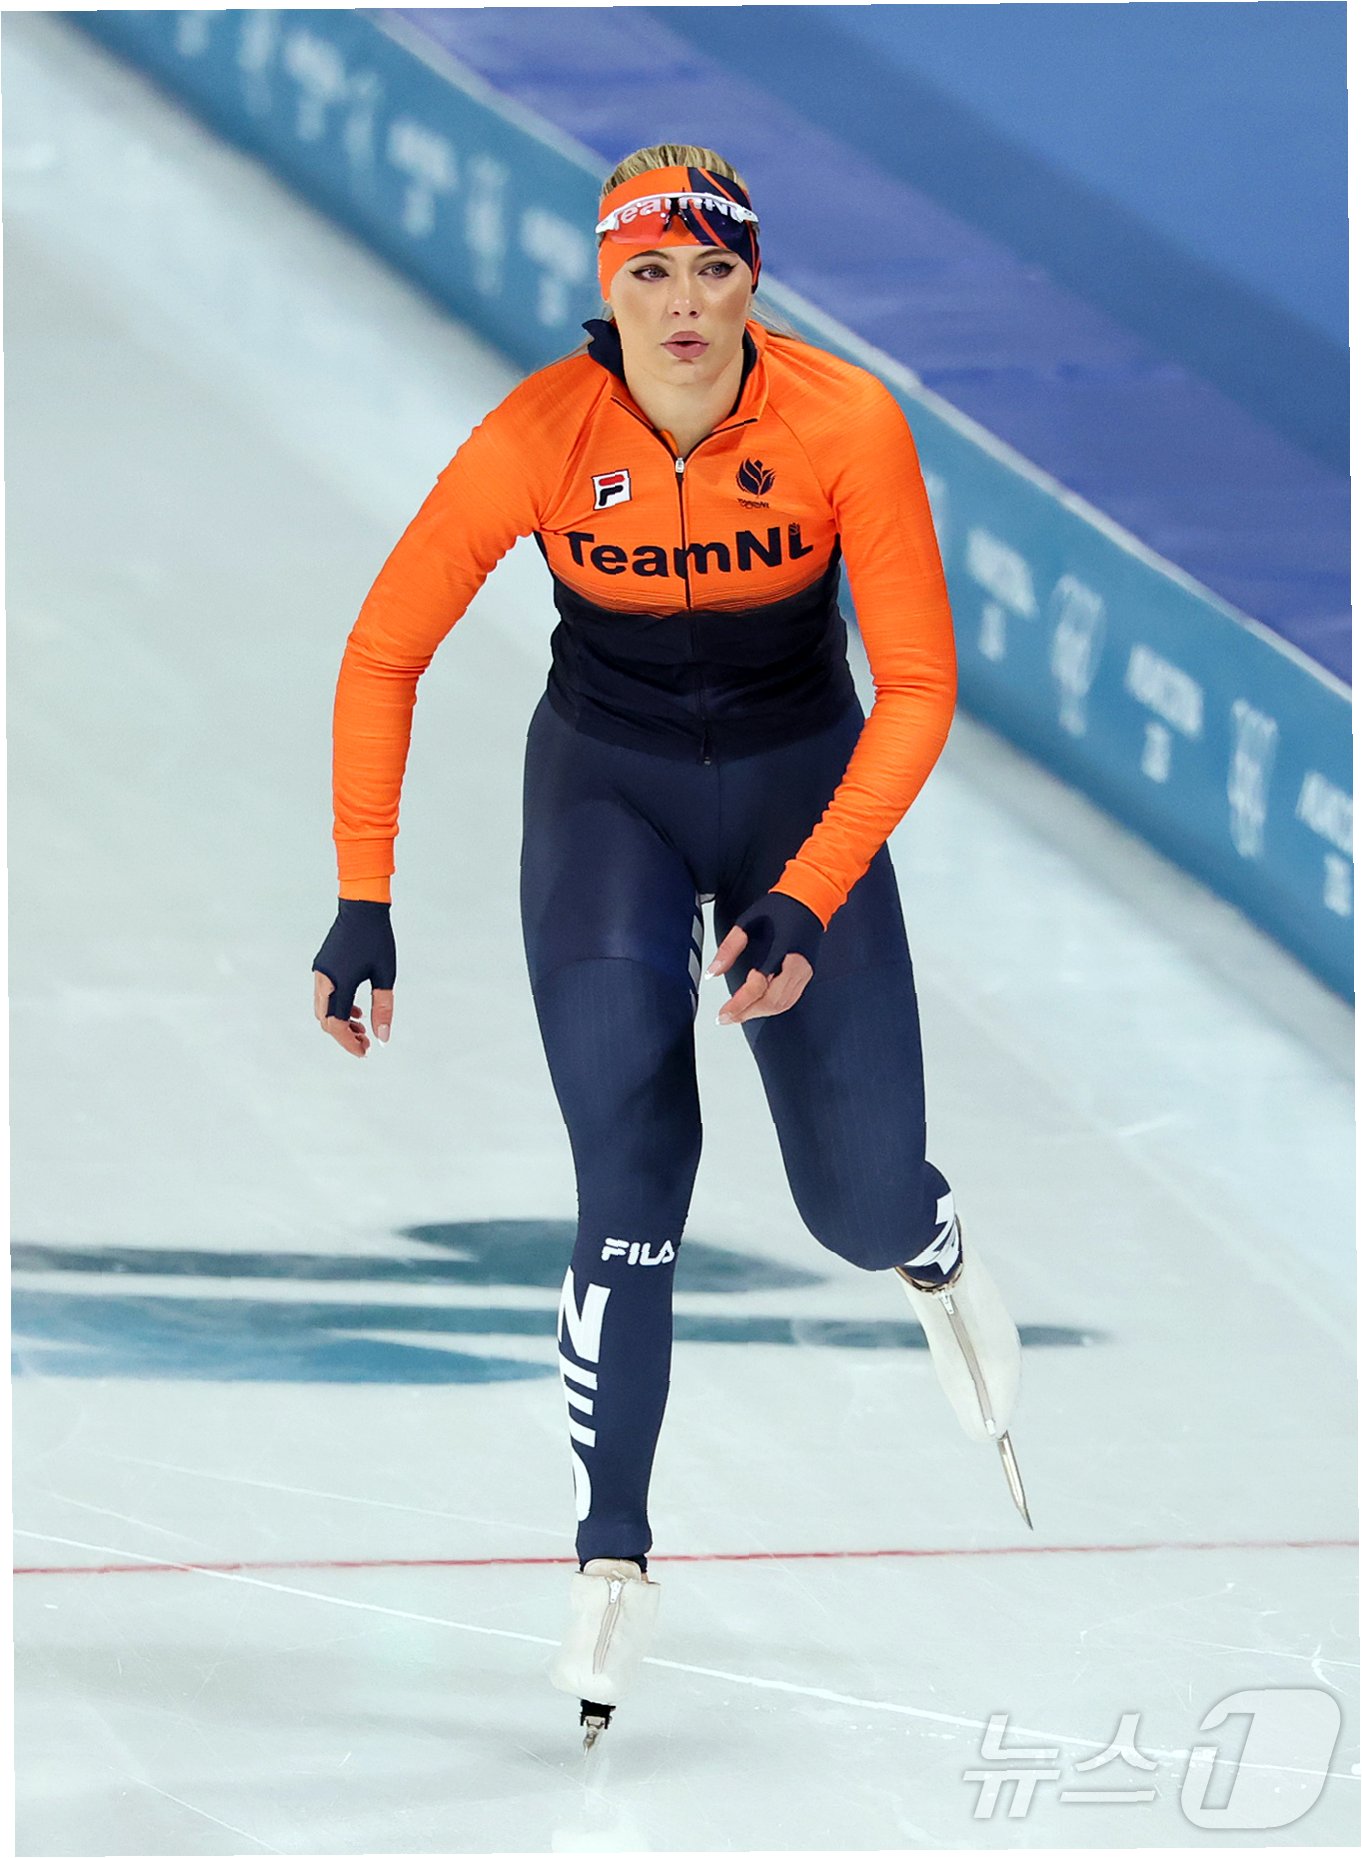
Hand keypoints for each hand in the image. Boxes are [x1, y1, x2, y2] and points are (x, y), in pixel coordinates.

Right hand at [312, 899, 396, 1057]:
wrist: (361, 908)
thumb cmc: (376, 940)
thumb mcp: (385, 976)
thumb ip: (383, 1008)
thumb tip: (383, 1038)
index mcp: (339, 984)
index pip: (336, 1026)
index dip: (349, 1043)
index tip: (364, 1052)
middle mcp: (324, 980)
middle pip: (326, 1021)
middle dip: (345, 1035)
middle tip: (366, 1042)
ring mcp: (321, 973)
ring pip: (324, 1010)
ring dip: (341, 1022)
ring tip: (363, 1028)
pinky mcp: (323, 966)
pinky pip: (325, 996)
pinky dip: (338, 1008)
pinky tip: (357, 1010)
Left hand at [707, 891, 824, 1025]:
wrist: (809, 900)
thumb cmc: (780, 907)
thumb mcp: (747, 922)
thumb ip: (728, 949)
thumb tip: (713, 972)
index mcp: (781, 950)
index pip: (758, 986)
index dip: (739, 1003)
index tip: (723, 1013)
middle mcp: (796, 965)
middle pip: (771, 1002)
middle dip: (747, 1014)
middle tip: (726, 1018)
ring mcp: (804, 972)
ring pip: (782, 1005)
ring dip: (759, 1013)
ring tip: (738, 1015)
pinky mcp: (807, 975)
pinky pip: (790, 1000)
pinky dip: (772, 1008)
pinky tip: (757, 1007)